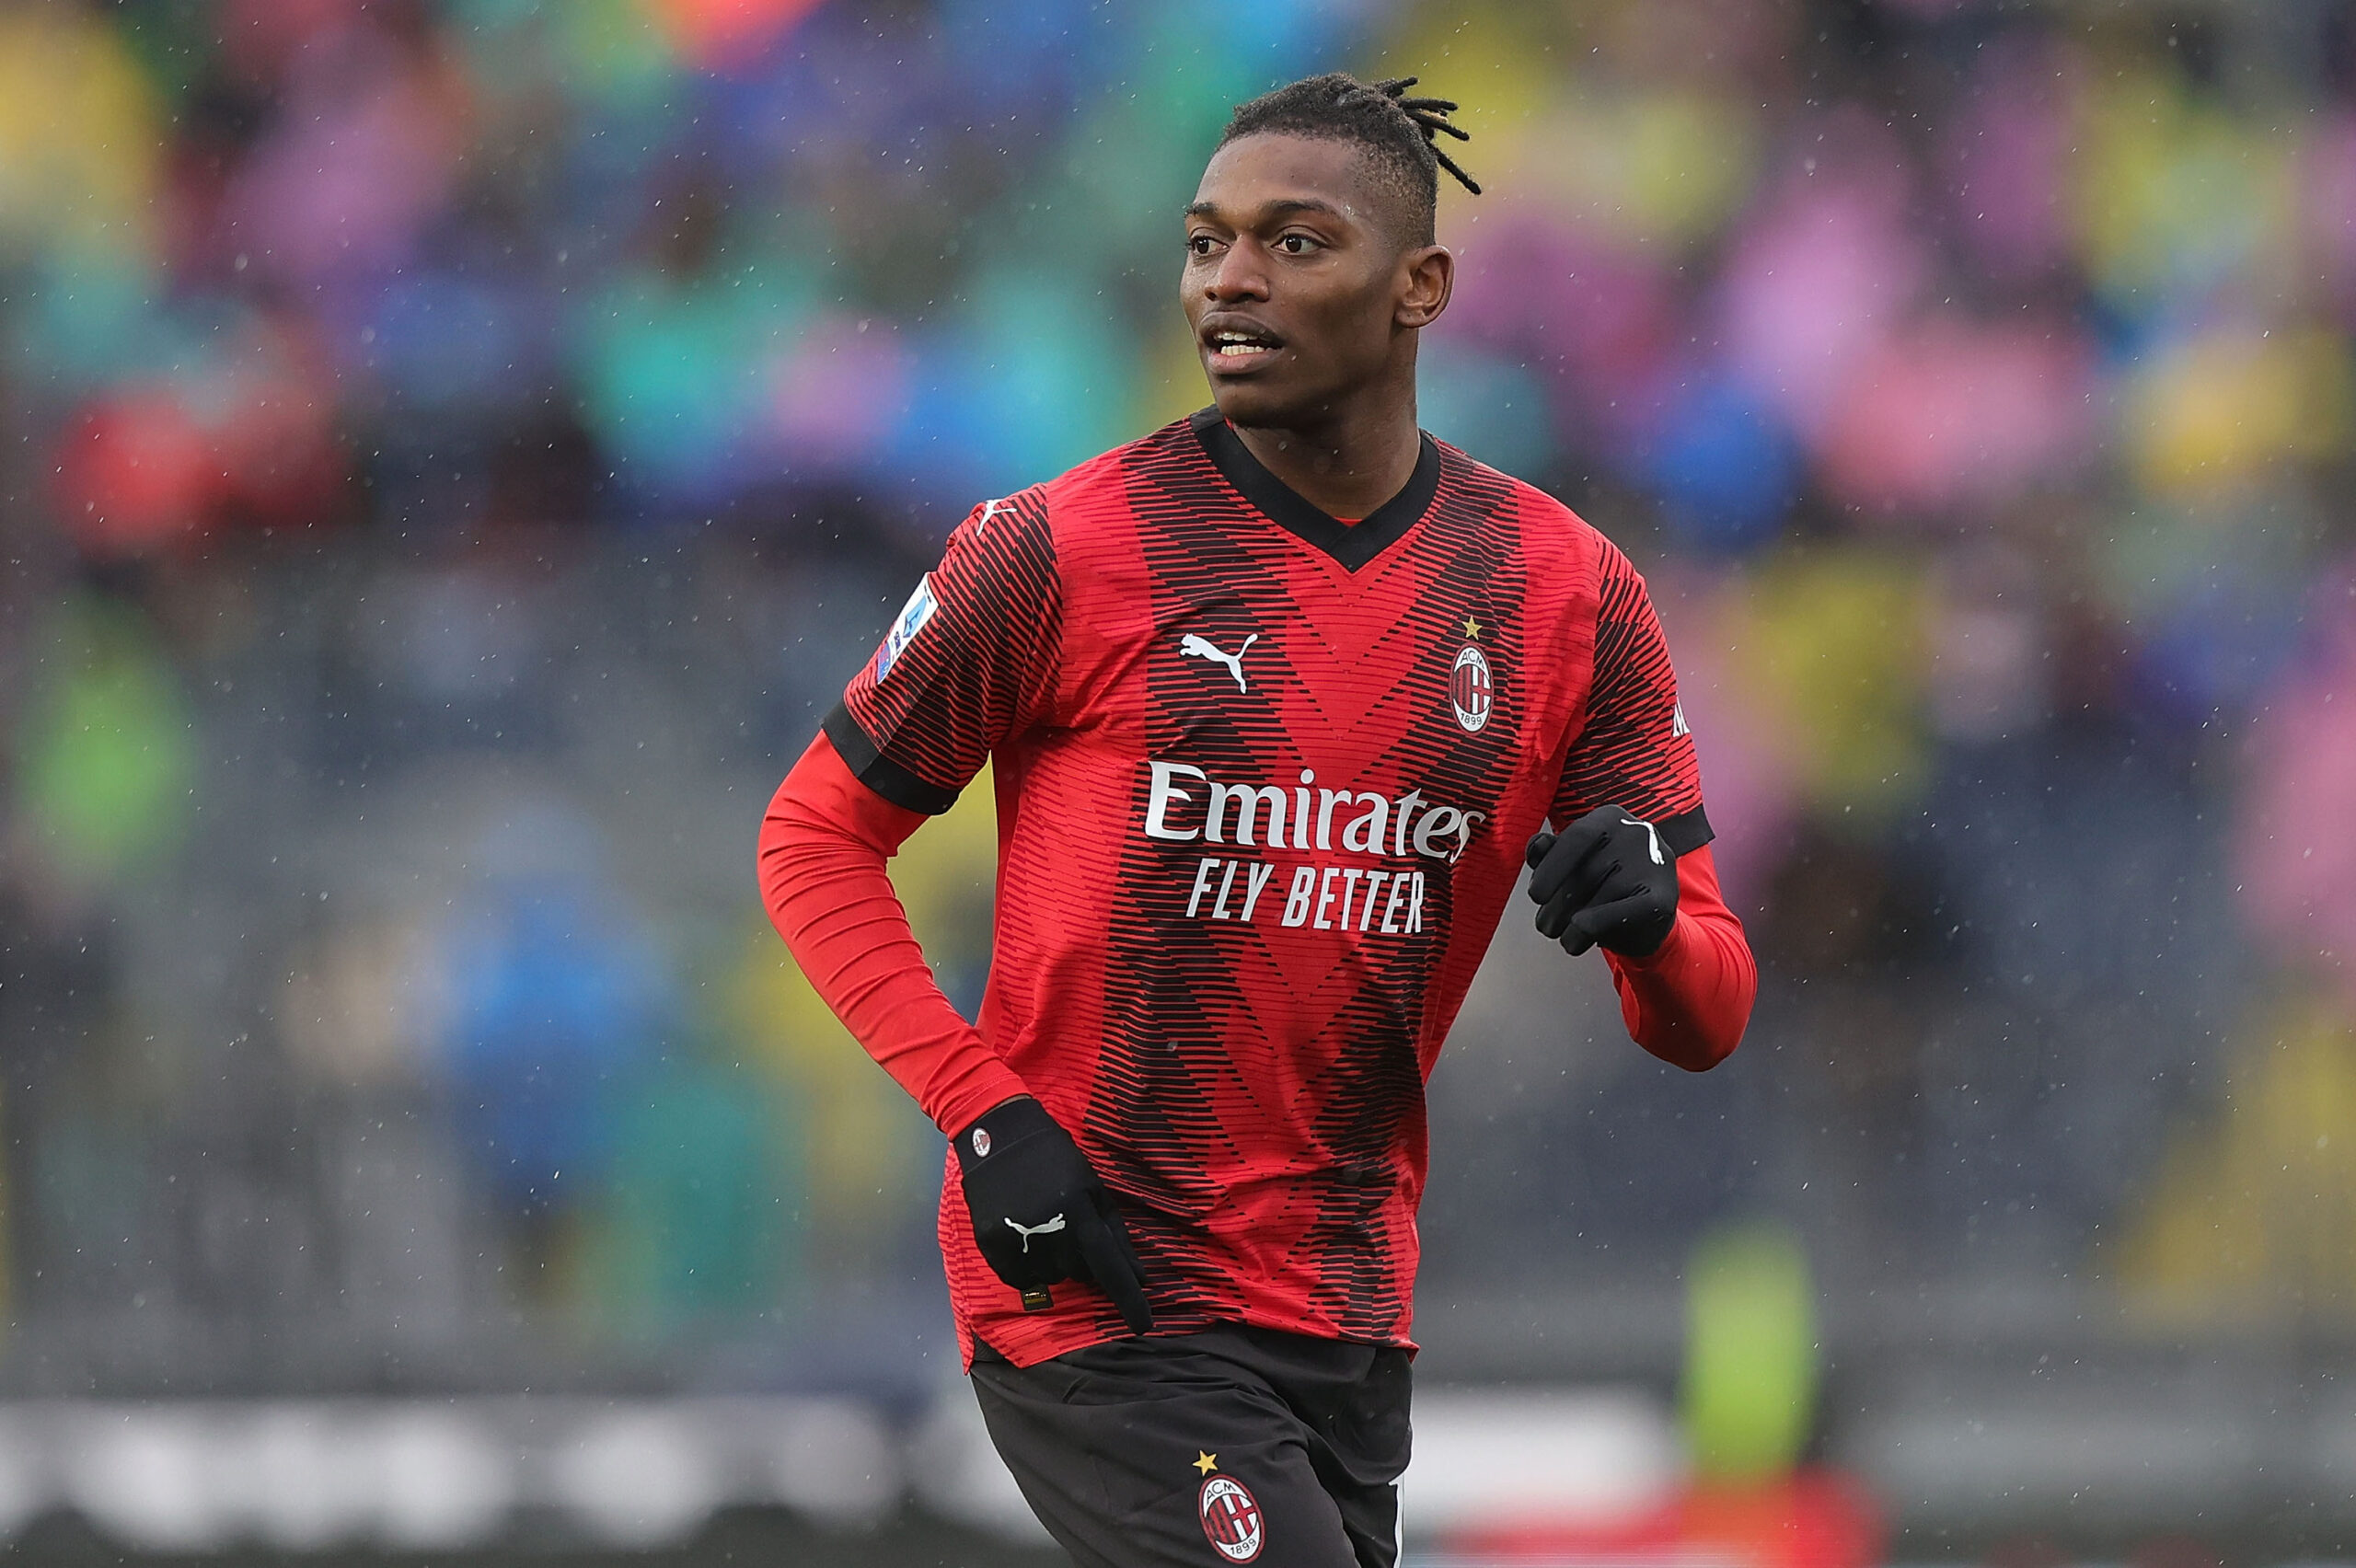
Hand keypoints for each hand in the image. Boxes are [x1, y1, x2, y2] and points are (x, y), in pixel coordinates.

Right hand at [953, 1097, 1152, 1334]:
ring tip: (1040, 1224)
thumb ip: (1117, 1235)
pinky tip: (1022, 1234)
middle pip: (1079, 1274)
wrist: (999, 1136)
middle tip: (1066, 1223)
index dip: (1129, 1300)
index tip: (1144, 1326)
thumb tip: (1141, 1278)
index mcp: (1081, 1216)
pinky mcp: (991, 1246)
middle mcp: (1050, 1233)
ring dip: (1053, 1261)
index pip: (1110, 1269)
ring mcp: (1018, 1242)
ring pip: (1050, 1278)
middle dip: (1080, 1258)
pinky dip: (1027, 1266)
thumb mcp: (1094, 1190)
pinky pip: (1020, 1279)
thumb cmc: (1056, 1160)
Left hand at [1525, 805, 1678, 957]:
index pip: (1577, 837)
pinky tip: (1575, 939)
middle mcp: (1635, 835)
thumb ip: (1551, 852)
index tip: (1536, 896)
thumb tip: (1537, 847)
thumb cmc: (1604, 881)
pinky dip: (1585, 931)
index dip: (1551, 869)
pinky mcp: (1663, 898)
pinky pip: (1612, 916)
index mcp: (1610, 818)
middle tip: (1545, 924)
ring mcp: (1653, 865)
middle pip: (1584, 873)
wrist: (1650, 915)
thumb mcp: (1575, 861)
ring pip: (1596, 899)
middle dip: (1556, 906)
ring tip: (1561, 933)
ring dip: (1567, 925)